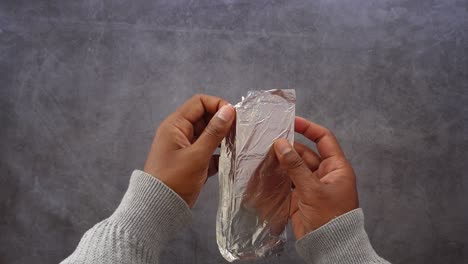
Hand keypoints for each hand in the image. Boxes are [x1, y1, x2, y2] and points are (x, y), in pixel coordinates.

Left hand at [144, 94, 234, 207]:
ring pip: (208, 135)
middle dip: (222, 123)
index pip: (199, 103)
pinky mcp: (191, 162)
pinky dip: (219, 154)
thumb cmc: (174, 180)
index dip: (218, 105)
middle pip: (205, 117)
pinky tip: (231, 160)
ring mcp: (185, 147)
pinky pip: (208, 151)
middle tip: (239, 132)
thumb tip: (229, 110)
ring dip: (222, 139)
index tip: (234, 117)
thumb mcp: (197, 155)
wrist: (158, 209)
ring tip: (237, 145)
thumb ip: (214, 132)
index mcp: (176, 125)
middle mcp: (180, 132)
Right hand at [273, 117, 358, 238]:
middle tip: (269, 141)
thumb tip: (281, 144)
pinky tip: (265, 173)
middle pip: (305, 153)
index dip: (308, 128)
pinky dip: (278, 178)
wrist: (330, 247)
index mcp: (336, 168)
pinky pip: (288, 183)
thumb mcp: (313, 189)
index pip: (323, 139)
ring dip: (281, 163)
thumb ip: (295, 166)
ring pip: (294, 168)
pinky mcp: (301, 198)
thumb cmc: (330, 218)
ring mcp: (312, 186)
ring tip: (263, 155)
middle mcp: (324, 174)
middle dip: (288, 147)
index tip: (292, 121)